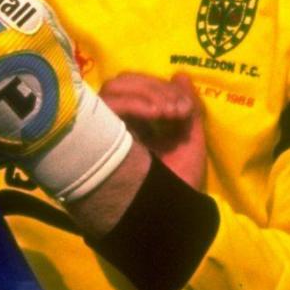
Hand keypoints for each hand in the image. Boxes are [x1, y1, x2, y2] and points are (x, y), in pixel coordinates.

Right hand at [99, 71, 204, 188]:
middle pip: (123, 83)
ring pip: (113, 89)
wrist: (172, 215)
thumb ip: (188, 109)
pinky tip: (154, 114)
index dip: (161, 88)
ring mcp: (106, 128)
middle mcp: (117, 123)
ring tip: (168, 112)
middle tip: (178, 108)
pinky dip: (134, 102)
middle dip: (154, 88)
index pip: (138, 88)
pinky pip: (108, 105)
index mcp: (137, 123)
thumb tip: (181, 75)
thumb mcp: (189, 141)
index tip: (185, 106)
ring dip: (145, 93)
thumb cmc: (180, 183)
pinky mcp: (99, 135)